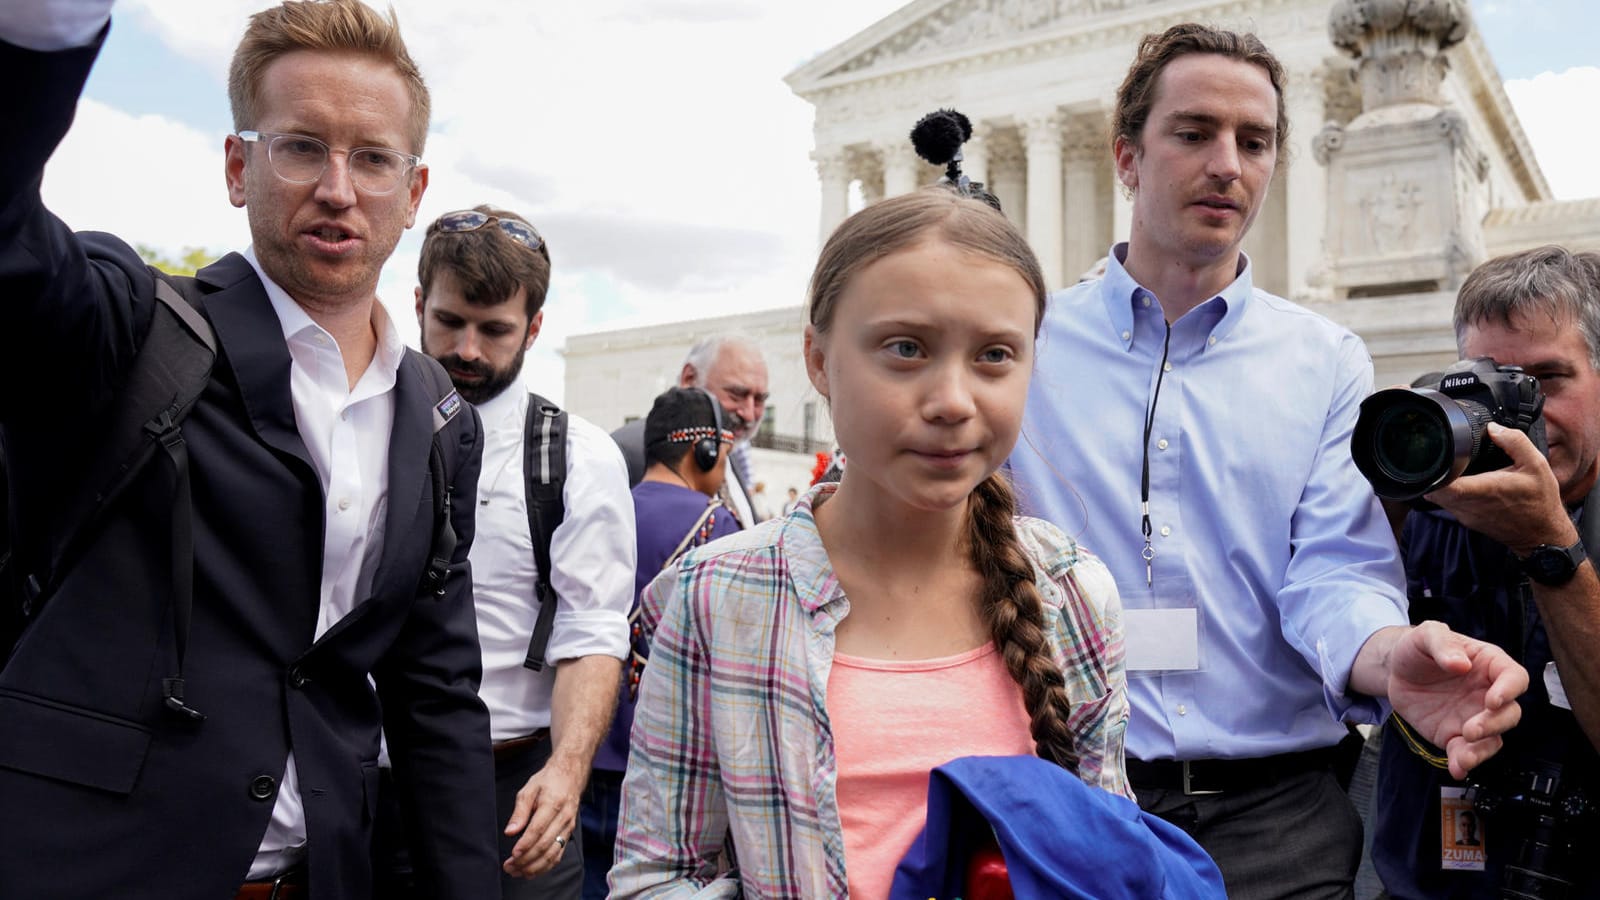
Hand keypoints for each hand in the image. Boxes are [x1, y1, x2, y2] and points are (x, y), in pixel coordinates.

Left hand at [502, 756, 583, 878]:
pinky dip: (545, 866)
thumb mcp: (529, 789)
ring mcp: (568, 827)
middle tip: (510, 866)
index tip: (513, 854)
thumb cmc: (549, 781)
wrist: (570, 776)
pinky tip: (532, 870)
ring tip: (518, 872)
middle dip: (526, 860)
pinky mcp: (568, 834)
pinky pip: (558, 854)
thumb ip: (519, 811)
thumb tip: (510, 831)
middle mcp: (563, 817)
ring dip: (535, 867)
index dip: (525, 844)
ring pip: (553, 854)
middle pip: (545, 845)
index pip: (538, 829)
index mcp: (552, 804)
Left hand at [1385, 621, 1528, 779]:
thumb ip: (1443, 643)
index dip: (1510, 690)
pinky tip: (1457, 768)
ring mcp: (1474, 717)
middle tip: (1471, 729)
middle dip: (1495, 724)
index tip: (1492, 700)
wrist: (1395, 671)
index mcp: (1490, 665)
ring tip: (1464, 756)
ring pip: (1493, 738)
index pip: (1515, 678)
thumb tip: (1461, 664)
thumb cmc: (1417, 648)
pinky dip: (1464, 763)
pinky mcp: (1456, 735)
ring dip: (1483, 750)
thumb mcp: (1426, 635)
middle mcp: (1488, 694)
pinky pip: (1467, 752)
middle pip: (1509, 714)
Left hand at [1424, 423, 1573, 553]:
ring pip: (1437, 497)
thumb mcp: (1536, 465)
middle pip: (1433, 488)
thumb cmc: (1540, 502)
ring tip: (1452, 468)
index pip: (1443, 484)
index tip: (1434, 457)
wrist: (1543, 536)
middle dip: (1434, 472)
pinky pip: (1448, 504)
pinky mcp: (1466, 521)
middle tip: (1443, 458)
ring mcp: (1465, 515)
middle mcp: (1468, 505)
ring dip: (1441, 483)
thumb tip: (1493, 427)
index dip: (1433, 472)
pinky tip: (1463, 483)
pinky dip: (1450, 493)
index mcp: (1483, 489)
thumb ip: (1515, 442)